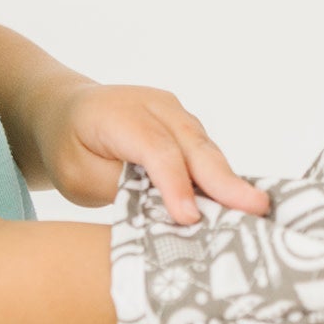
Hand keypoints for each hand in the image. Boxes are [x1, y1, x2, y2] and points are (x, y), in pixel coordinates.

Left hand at [36, 83, 268, 224]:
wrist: (67, 111)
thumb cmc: (70, 147)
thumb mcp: (77, 176)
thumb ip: (120, 188)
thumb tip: (165, 210)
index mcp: (118, 114)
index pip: (155, 150)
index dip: (175, 185)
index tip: (190, 217)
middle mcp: (154, 106)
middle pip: (193, 145)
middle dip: (224, 180)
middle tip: (256, 208)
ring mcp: (175, 113)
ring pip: (206, 150)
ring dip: (229, 181)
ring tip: (256, 211)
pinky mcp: (187, 127)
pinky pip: (207, 153)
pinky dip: (221, 178)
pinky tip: (240, 203)